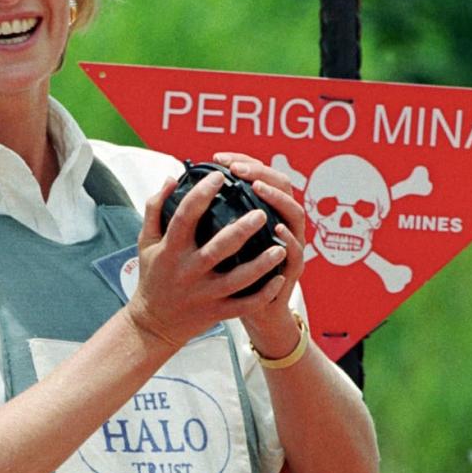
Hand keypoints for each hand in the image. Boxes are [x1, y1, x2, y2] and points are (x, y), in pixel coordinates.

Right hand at [125, 165, 290, 349]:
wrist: (153, 324)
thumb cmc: (153, 276)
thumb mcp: (147, 242)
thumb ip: (155, 209)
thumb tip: (172, 178)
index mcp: (171, 250)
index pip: (185, 217)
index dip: (201, 195)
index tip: (219, 177)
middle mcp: (189, 271)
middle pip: (217, 249)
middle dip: (241, 230)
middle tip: (261, 213)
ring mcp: (204, 294)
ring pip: (238, 280)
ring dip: (261, 264)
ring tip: (280, 247)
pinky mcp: (216, 312)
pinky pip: (244, 305)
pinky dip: (263, 294)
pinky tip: (279, 279)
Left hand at [210, 152, 307, 360]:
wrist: (254, 313)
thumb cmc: (229, 276)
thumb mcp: (215, 243)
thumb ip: (204, 216)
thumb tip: (175, 186)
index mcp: (263, 212)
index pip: (259, 175)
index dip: (243, 162)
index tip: (220, 159)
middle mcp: (281, 222)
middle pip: (282, 185)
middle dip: (260, 173)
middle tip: (238, 170)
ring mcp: (290, 244)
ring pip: (294, 213)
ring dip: (278, 199)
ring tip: (258, 189)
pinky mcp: (291, 269)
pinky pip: (296, 252)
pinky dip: (288, 239)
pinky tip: (276, 230)